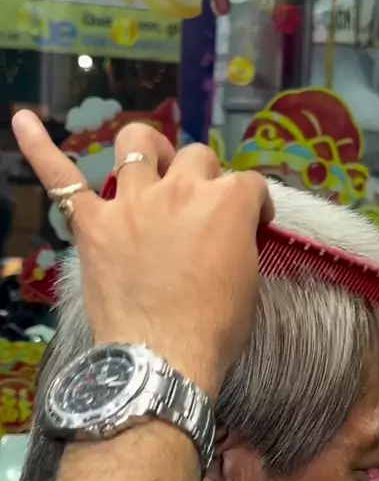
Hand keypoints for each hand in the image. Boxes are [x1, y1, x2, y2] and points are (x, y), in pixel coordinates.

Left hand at [12, 112, 273, 395]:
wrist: (163, 360)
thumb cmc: (215, 330)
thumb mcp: (247, 282)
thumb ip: (238, 242)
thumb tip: (229, 234)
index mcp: (226, 204)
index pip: (249, 184)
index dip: (253, 205)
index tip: (252, 226)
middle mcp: (179, 189)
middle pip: (196, 157)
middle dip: (204, 177)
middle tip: (200, 209)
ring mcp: (131, 203)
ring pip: (137, 145)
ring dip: (149, 150)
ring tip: (151, 163)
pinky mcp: (92, 224)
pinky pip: (61, 177)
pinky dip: (40, 147)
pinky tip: (23, 121)